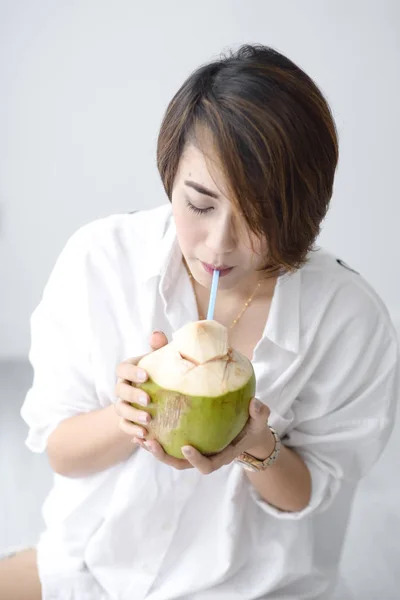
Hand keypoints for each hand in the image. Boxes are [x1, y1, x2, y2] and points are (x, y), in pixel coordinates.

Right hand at [114, 331, 192, 469]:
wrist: (155, 396)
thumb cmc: (159, 373)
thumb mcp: (160, 360)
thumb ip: (158, 348)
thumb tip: (157, 334)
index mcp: (128, 371)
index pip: (122, 369)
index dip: (131, 372)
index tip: (145, 375)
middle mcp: (122, 387)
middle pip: (120, 390)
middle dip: (133, 395)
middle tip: (148, 400)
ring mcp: (122, 404)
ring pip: (121, 410)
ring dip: (133, 415)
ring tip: (148, 421)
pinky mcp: (126, 420)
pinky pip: (124, 426)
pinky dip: (132, 430)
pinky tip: (145, 435)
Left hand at [143, 397, 273, 474]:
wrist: (247, 430)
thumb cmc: (253, 426)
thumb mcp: (260, 421)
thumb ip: (259, 414)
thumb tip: (255, 403)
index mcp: (221, 456)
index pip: (206, 465)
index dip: (195, 460)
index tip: (185, 446)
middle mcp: (204, 456)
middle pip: (180, 464)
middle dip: (164, 457)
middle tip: (150, 442)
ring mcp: (193, 451)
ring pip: (170, 455)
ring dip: (153, 449)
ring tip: (139, 436)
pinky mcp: (184, 441)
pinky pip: (167, 443)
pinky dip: (154, 438)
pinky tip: (140, 427)